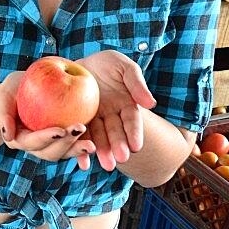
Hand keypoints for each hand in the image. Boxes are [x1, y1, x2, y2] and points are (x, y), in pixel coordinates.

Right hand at [0, 72, 95, 170]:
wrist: (31, 87)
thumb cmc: (16, 88)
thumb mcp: (5, 93)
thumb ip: (3, 112)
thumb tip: (8, 135)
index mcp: (20, 138)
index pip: (32, 142)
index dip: (46, 138)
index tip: (60, 130)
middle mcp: (37, 146)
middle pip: (50, 153)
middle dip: (65, 145)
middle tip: (79, 130)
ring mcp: (52, 145)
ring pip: (65, 154)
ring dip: (77, 150)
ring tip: (91, 145)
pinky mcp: (66, 140)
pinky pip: (76, 146)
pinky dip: (85, 146)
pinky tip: (97, 142)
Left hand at [76, 51, 155, 170]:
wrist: (82, 63)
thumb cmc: (106, 63)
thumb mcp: (124, 67)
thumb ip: (136, 83)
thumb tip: (151, 104)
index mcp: (126, 105)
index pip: (132, 120)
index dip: (134, 133)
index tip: (137, 146)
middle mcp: (111, 116)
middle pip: (115, 133)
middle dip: (119, 146)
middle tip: (121, 159)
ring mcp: (95, 121)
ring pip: (99, 138)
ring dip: (103, 152)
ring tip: (107, 165)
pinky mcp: (78, 122)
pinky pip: (78, 137)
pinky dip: (80, 150)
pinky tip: (82, 164)